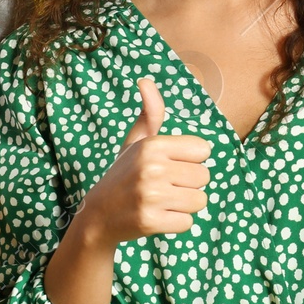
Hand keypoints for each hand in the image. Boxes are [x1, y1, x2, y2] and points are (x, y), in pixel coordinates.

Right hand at [74, 76, 211, 247]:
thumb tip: (145, 80)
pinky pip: (188, 223)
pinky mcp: (151, 221)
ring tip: (162, 202)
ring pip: (200, 200)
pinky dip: (176, 223)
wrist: (98, 215)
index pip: (203, 150)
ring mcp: (151, 196)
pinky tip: (157, 217)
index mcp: (152, 145)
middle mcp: (152, 168)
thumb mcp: (136, 142)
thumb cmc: (124, 175)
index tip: (170, 166)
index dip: (190, 160)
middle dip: (188, 184)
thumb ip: (150, 113)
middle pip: (204, 177)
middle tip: (164, 187)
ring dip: (184, 205)